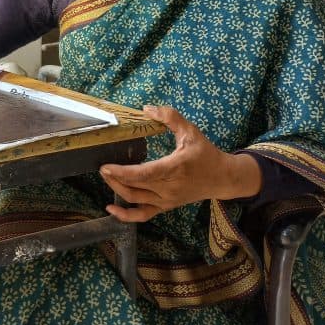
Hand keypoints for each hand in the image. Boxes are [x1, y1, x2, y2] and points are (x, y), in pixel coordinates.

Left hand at [99, 105, 262, 222]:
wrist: (222, 178)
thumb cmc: (206, 154)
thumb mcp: (190, 131)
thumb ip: (170, 117)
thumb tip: (147, 108)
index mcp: (174, 169)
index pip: (144, 174)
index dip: (122, 172)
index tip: (106, 166)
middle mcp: (168, 188)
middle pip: (135, 188)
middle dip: (114, 179)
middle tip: (101, 168)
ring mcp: (166, 200)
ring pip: (135, 200)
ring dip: (117, 190)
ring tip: (106, 177)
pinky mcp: (165, 207)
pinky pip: (142, 215)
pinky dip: (125, 215)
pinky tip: (110, 209)